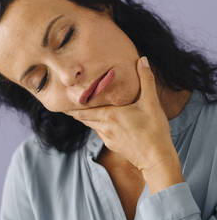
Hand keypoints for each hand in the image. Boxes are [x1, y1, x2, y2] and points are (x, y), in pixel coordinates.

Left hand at [66, 57, 176, 171]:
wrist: (158, 160)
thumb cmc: (154, 130)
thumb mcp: (151, 103)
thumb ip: (146, 79)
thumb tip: (142, 59)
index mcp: (109, 115)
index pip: (82, 110)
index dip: (71, 105)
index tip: (61, 97)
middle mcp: (104, 127)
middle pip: (83, 117)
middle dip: (75, 110)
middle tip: (65, 101)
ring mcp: (108, 138)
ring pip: (91, 125)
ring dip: (86, 117)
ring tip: (80, 109)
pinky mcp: (113, 146)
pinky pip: (100, 132)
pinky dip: (97, 125)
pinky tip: (102, 121)